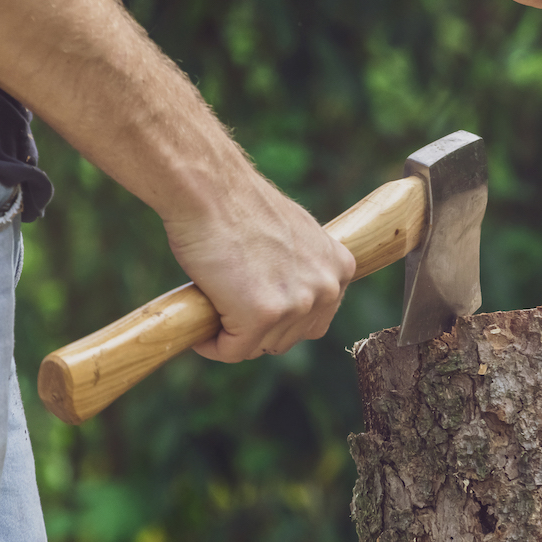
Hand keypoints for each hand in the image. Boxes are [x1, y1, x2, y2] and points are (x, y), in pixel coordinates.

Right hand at [163, 176, 355, 361]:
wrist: (211, 190)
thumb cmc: (240, 207)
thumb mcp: (292, 236)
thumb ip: (302, 269)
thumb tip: (291, 299)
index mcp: (340, 268)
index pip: (313, 320)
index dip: (278, 317)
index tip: (252, 302)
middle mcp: (327, 288)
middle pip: (287, 338)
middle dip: (255, 329)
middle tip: (227, 303)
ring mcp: (297, 305)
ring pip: (259, 347)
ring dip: (233, 335)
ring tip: (214, 303)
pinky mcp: (262, 316)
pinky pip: (231, 351)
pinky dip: (211, 344)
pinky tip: (202, 324)